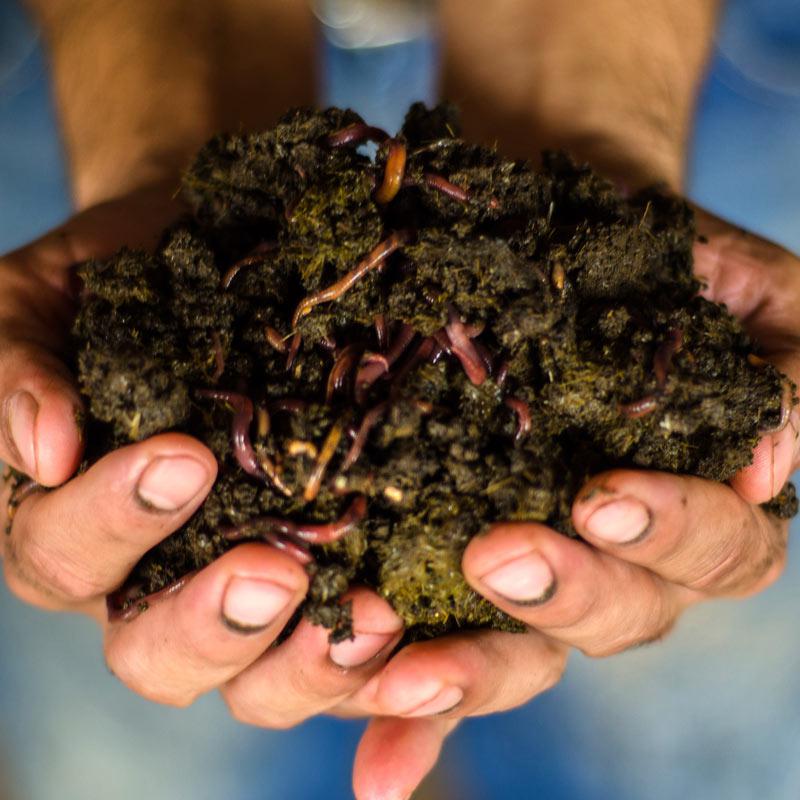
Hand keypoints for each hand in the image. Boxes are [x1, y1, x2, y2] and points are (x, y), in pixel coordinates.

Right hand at [0, 190, 415, 794]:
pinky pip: (339, 630)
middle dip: (211, 626)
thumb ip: (19, 369)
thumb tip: (46, 449)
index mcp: (71, 523)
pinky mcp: (320, 562)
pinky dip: (373, 646)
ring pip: (254, 674)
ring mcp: (239, 575)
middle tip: (271, 576)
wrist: (200, 256)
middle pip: (156, 654)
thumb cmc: (110, 283)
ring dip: (307, 662)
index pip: (64, 559)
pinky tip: (412, 615)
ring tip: (367, 616)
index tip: (184, 459)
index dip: (112, 524)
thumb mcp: (42, 304)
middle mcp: (152, 575)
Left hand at [335, 209, 799, 798]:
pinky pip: (439, 658)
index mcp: (696, 501)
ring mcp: (536, 577)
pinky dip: (409, 717)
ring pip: (524, 655)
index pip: (713, 548)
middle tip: (495, 555)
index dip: (670, 534)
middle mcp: (622, 561)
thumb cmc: (650, 255)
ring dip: (471, 676)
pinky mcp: (450, 576)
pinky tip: (375, 771)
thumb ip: (775, 363)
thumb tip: (774, 456)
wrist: (553, 219)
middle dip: (560, 596)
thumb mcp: (731, 282)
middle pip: (615, 617)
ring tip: (404, 667)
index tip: (602, 496)